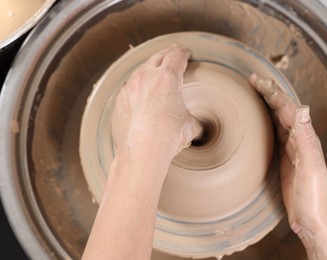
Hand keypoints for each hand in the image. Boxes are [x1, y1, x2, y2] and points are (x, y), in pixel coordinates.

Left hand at [111, 46, 198, 160]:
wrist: (142, 152)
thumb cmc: (168, 137)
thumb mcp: (191, 127)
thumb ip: (195, 120)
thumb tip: (198, 127)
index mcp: (167, 77)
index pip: (177, 55)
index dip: (184, 53)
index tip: (186, 53)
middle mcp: (146, 77)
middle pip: (158, 56)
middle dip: (167, 54)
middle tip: (173, 55)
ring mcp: (129, 88)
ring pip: (141, 70)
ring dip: (150, 69)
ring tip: (156, 73)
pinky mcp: (119, 101)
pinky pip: (129, 88)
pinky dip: (137, 88)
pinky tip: (141, 96)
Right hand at [250, 74, 326, 258]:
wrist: (313, 220)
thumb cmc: (314, 197)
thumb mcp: (310, 168)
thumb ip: (306, 139)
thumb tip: (302, 109)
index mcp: (305, 138)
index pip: (286, 108)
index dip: (271, 93)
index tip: (255, 81)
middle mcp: (299, 140)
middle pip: (281, 110)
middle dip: (267, 94)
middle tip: (251, 81)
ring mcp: (291, 150)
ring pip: (277, 120)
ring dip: (266, 106)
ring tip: (254, 95)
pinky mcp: (284, 160)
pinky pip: (274, 135)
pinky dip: (265, 124)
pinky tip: (258, 124)